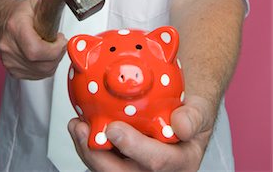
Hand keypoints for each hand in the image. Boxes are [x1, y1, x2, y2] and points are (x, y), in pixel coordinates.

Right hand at [0, 0, 66, 78]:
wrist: (0, 22)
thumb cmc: (17, 14)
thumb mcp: (33, 4)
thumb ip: (48, 7)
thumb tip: (61, 4)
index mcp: (15, 28)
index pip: (36, 50)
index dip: (54, 49)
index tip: (60, 40)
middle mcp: (9, 47)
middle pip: (41, 64)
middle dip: (58, 55)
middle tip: (60, 43)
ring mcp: (9, 60)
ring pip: (42, 72)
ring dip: (53, 61)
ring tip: (53, 48)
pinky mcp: (12, 70)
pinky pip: (37, 76)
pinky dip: (46, 68)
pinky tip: (45, 56)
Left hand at [68, 95, 214, 171]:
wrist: (183, 115)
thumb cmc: (190, 115)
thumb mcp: (201, 111)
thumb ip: (193, 116)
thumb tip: (181, 125)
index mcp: (181, 163)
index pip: (158, 161)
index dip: (134, 147)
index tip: (114, 128)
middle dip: (98, 155)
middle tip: (83, 129)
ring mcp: (138, 171)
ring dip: (88, 151)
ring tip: (77, 127)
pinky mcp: (123, 166)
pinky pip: (103, 164)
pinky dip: (88, 147)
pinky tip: (81, 128)